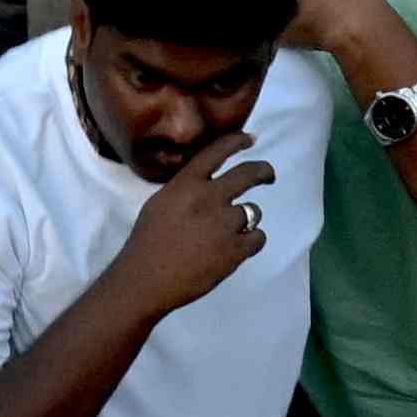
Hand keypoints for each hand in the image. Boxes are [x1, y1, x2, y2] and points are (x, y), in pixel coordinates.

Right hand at [113, 137, 278, 313]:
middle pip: (247, 174)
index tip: (250, 139)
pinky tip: (237, 248)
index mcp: (186, 184)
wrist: (148, 277)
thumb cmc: (148, 240)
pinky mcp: (236, 250)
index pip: (216, 152)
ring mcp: (224, 224)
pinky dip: (251, 241)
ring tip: (233, 231)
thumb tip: (208, 185)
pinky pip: (258, 238)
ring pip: (254, 211)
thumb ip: (186, 190)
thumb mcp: (161, 202)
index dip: (236, 142)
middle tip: (268, 175)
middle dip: (263, 171)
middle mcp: (208, 198)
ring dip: (248, 219)